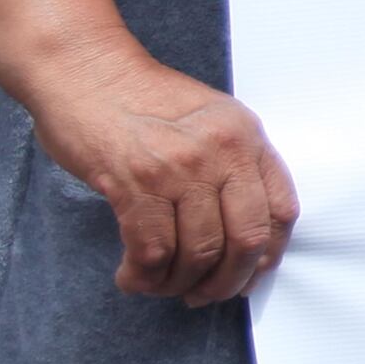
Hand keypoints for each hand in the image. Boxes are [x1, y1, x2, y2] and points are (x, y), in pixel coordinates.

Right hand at [35, 41, 299, 303]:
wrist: (84, 69)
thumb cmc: (139, 97)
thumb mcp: (207, 118)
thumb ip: (231, 165)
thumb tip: (241, 239)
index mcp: (245, 135)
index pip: (280, 211)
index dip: (266, 256)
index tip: (246, 275)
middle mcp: (221, 150)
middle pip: (246, 241)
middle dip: (226, 282)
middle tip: (203, 294)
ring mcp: (179, 167)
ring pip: (198, 254)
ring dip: (179, 284)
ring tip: (161, 285)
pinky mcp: (134, 182)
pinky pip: (152, 252)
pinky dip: (143, 277)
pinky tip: (132, 276)